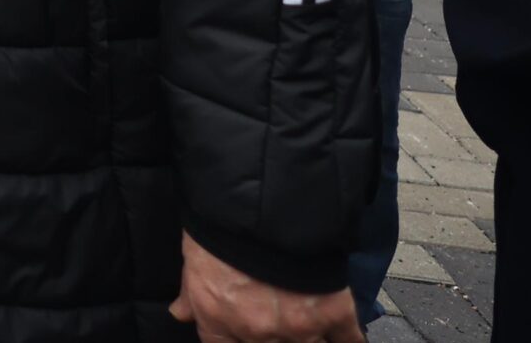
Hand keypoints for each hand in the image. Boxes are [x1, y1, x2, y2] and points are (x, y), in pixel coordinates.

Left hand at [169, 233, 361, 342]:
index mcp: (219, 321)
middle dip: (274, 338)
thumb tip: (180, 314)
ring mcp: (298, 327)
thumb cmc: (219, 224)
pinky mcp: (334, 312)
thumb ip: (190, 294)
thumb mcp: (194, 258)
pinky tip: (348, 337)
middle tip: (276, 322)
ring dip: (309, 339)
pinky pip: (349, 339)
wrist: (262, 201)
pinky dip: (350, 340)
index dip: (234, 340)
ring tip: (305, 326)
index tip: (244, 333)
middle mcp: (258, 333)